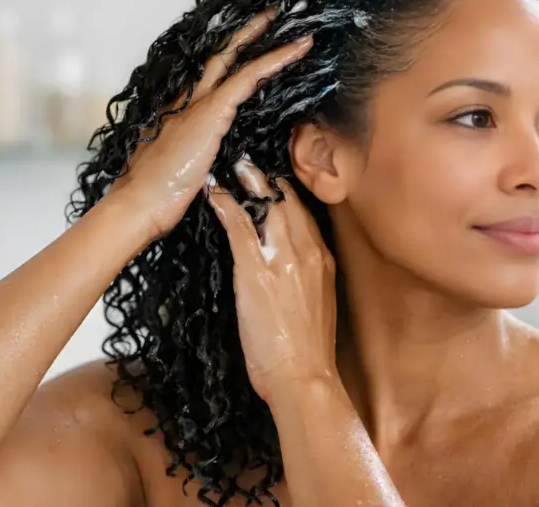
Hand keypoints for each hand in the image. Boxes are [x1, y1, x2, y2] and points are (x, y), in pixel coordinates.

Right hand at [106, 9, 313, 240]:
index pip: (212, 77)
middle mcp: (188, 98)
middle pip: (221, 56)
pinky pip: (248, 78)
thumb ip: (200, 156)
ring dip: (271, 43)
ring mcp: (198, 102)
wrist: (139, 204)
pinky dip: (274, 61)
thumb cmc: (158, 195)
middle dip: (248, 34)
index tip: (253, 48)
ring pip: (238, 60)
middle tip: (273, 16)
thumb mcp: (185, 168)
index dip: (233, 59)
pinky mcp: (211, 111)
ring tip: (297, 29)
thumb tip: (215, 162)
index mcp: (181, 111)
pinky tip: (297, 50)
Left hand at [205, 160, 337, 401]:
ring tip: (235, 165)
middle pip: (289, 203)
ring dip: (249, 183)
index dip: (290, 196)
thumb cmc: (308, 352)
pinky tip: (214, 193)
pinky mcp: (256, 271)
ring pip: (267, 208)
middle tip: (252, 162)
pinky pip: (239, 227)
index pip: (307, 215)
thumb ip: (308, 280)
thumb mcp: (317, 306)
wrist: (304, 376)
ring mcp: (282, 259)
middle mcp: (307, 252)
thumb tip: (292, 270)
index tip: (277, 182)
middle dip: (270, 180)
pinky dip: (226, 206)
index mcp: (323, 261)